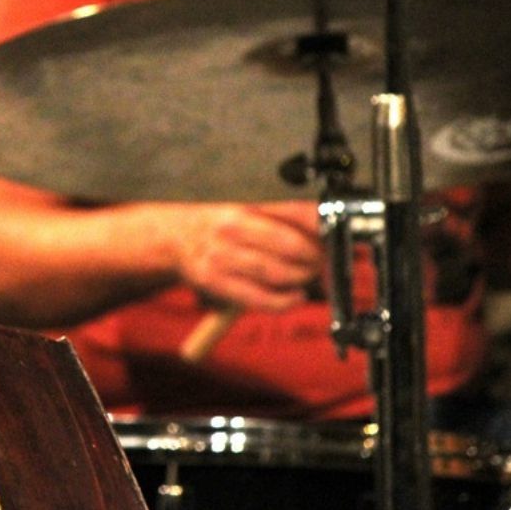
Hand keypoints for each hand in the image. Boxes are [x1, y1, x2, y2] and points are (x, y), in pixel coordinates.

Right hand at [167, 201, 324, 311]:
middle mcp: (232, 230)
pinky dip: (284, 301)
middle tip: (324, 261)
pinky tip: (296, 297)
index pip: (292, 212)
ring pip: (278, 273)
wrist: (176, 239)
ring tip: (309, 276)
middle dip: (315, 257)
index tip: (335, 234)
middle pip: (290, 246)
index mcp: (243, 208)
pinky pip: (259, 298)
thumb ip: (284, 219)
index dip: (320, 226)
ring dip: (302, 278)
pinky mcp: (217, 282)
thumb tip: (326, 233)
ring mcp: (223, 257)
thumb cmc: (219, 226)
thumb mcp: (247, 210)